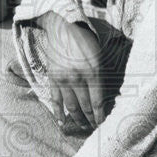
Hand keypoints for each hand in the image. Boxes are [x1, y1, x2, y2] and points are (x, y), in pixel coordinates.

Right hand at [38, 12, 105, 132]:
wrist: (64, 28)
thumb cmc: (85, 41)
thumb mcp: (99, 57)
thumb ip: (101, 77)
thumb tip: (103, 98)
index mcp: (93, 72)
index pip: (97, 102)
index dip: (100, 116)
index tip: (103, 124)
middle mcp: (78, 78)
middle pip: (85, 106)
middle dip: (91, 119)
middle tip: (95, 128)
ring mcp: (64, 79)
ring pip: (71, 106)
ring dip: (78, 119)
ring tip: (83, 126)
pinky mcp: (53, 78)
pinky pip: (55, 100)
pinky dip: (58, 112)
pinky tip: (62, 122)